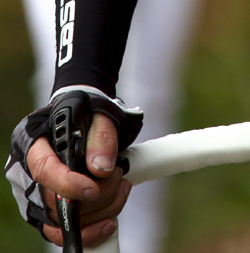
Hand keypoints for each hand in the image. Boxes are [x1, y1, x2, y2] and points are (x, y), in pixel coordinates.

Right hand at [28, 114, 129, 246]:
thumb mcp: (98, 115)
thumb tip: (101, 169)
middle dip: (96, 195)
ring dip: (100, 211)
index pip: (44, 170)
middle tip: (119, 176)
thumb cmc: (89, 114)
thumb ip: (101, 137)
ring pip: (64, 221)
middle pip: (57, 200)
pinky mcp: (51, 213)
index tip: (93, 189)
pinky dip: (90, 231)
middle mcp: (30, 174)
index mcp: (35, 144)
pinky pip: (64, 232)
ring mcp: (38, 197)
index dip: (67, 184)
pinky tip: (110, 220)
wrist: (89, 120)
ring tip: (122, 187)